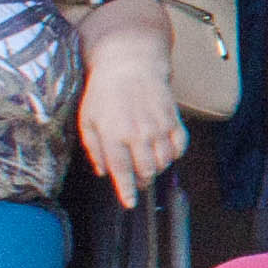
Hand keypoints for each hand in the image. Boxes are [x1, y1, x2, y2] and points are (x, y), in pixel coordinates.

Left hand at [77, 54, 187, 206]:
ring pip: (164, 162)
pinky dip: (174, 154)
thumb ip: (93, 148)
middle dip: (141, 179)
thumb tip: (102, 172)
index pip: (122, 172)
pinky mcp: (173, 119)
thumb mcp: (87, 119)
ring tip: (148, 162)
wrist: (130, 64)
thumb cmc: (104, 92)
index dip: (126, 191)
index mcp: (113, 134)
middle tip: (136, 177)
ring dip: (156, 168)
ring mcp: (158, 127)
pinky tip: (163, 150)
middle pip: (146, 171)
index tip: (129, 203)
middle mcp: (137, 133)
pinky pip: (180, 147)